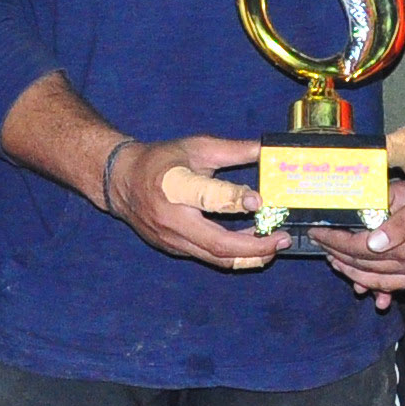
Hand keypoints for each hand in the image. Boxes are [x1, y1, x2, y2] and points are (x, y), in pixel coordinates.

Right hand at [106, 135, 290, 272]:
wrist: (122, 182)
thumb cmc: (161, 161)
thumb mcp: (196, 147)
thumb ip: (233, 150)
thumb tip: (267, 149)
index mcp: (175, 186)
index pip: (208, 198)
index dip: (236, 200)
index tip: (260, 200)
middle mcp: (173, 220)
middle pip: (218, 244)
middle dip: (255, 246)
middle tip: (282, 238)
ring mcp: (172, 240)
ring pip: (216, 258)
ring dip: (249, 256)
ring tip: (274, 244)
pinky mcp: (175, 250)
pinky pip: (209, 257)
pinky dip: (234, 254)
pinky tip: (253, 243)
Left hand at [321, 156, 404, 293]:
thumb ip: (404, 221)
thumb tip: (371, 243)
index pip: (362, 250)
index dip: (336, 241)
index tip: (317, 232)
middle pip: (369, 269)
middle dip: (340, 258)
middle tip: (321, 246)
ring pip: (385, 282)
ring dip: (358, 274)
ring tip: (339, 262)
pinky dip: (383, 282)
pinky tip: (377, 274)